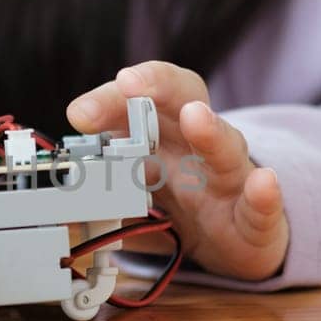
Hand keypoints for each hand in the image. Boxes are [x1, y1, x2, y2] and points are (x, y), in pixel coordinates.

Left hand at [67, 61, 289, 281]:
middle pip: (186, 101)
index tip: (80, 112)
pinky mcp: (257, 219)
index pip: (142, 100)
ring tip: (195, 117)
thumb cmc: (185, 198)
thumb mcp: (138, 181)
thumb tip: (56, 180)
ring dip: (211, 130)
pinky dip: (264, 194)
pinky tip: (264, 183)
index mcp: (166, 135)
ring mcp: (233, 180)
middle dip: (157, 87)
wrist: (239, 238)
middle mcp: (201, 147)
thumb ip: (102, 174)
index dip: (112, 99)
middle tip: (129, 82)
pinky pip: (264, 204)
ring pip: (227, 147)